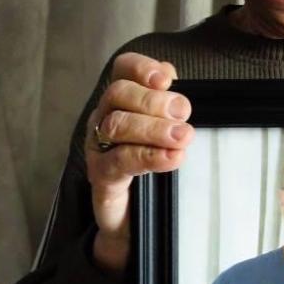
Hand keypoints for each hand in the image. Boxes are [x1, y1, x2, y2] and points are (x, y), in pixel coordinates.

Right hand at [85, 52, 193, 273]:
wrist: (131, 216)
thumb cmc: (150, 163)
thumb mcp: (164, 129)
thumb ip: (169, 103)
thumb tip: (173, 78)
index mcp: (121, 100)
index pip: (123, 70)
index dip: (141, 68)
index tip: (166, 78)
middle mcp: (104, 117)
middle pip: (119, 94)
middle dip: (154, 101)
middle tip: (184, 112)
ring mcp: (99, 146)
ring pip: (118, 125)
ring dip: (154, 129)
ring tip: (183, 137)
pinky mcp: (101, 175)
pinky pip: (120, 161)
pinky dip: (149, 157)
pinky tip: (172, 157)